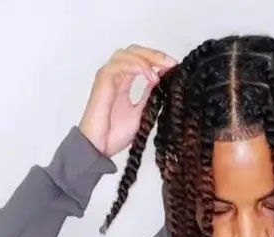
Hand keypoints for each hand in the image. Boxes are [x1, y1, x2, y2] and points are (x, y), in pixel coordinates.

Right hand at [78, 43, 177, 157]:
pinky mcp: (103, 80)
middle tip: (171, 63)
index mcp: (123, 81)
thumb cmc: (114, 134)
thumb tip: (161, 80)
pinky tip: (149, 75)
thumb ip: (148, 95)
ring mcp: (108, 76)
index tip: (173, 66)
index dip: (157, 59)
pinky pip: (119, 64)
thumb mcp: (141, 112)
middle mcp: (115, 75)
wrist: (100, 147)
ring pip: (126, 54)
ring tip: (160, 72)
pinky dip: (136, 66)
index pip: (140, 60)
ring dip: (146, 59)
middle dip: (154, 54)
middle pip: (134, 51)